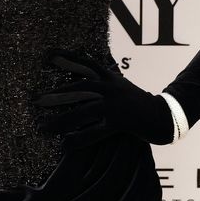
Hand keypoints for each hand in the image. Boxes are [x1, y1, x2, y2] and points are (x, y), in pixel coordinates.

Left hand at [32, 49, 175, 147]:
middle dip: (56, 94)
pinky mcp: (120, 122)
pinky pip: (95, 132)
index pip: (85, 64)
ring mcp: (115, 105)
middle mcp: (111, 88)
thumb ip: (103, 84)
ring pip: (83, 111)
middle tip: (34, 100)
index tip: (47, 55)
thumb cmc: (140, 104)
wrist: (165, 115)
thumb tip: (81, 82)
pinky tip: (65, 145)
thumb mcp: (121, 87)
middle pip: (79, 88)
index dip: (66, 58)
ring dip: (61, 119)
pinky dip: (79, 139)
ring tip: (43, 127)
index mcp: (110, 78)